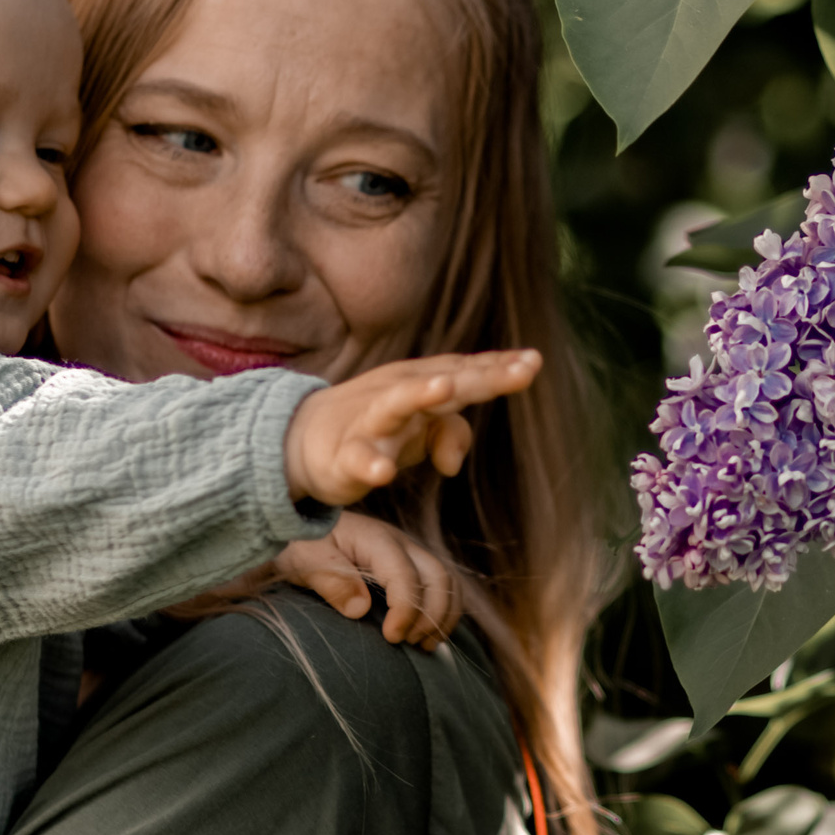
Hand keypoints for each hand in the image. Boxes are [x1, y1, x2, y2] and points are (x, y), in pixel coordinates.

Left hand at [273, 513, 462, 648]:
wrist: (301, 527)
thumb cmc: (300, 545)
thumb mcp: (304, 560)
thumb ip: (331, 581)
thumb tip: (361, 609)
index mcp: (375, 539)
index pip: (406, 576)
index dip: (406, 610)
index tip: (392, 637)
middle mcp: (400, 542)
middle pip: (438, 577)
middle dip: (431, 615)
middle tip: (408, 643)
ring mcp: (409, 552)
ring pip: (447, 581)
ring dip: (442, 615)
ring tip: (422, 645)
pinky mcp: (411, 564)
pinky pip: (442, 586)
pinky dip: (443, 611)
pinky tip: (426, 636)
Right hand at [283, 350, 540, 506]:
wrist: (301, 441)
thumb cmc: (372, 429)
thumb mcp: (419, 430)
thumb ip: (450, 435)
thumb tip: (455, 464)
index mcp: (419, 383)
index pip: (464, 371)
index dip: (498, 367)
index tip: (534, 361)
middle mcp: (397, 393)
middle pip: (444, 380)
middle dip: (480, 375)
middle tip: (519, 369)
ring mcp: (369, 423)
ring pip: (397, 404)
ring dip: (420, 394)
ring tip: (446, 389)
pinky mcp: (343, 456)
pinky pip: (358, 459)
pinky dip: (371, 464)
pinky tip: (384, 473)